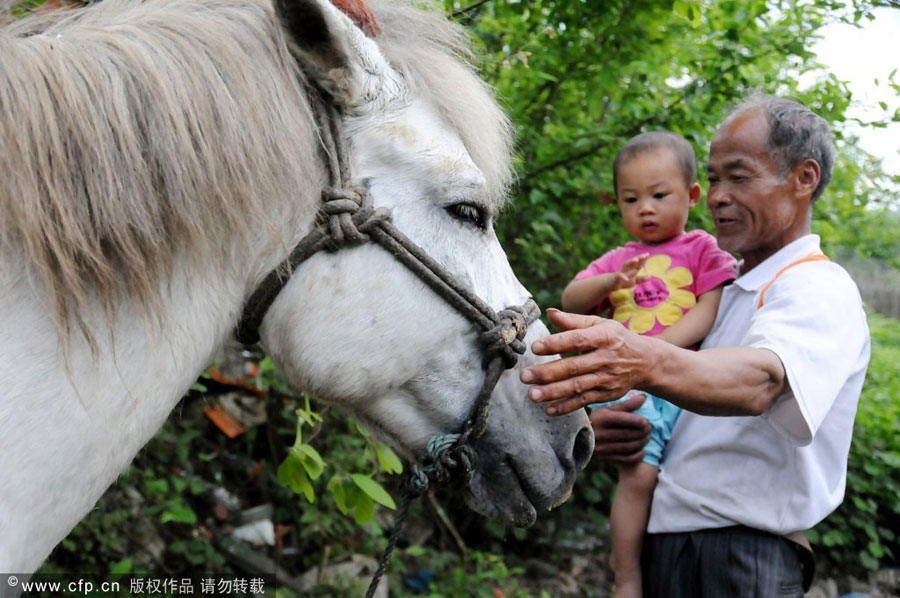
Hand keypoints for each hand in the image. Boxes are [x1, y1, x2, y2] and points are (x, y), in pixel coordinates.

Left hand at [519, 309, 653, 414]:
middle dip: (548, 372)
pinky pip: (584, 401)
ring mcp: (606, 379)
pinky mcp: (606, 394)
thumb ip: (573, 320)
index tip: (535, 347)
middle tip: (525, 375)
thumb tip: (549, 312)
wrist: (646, 362)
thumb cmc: (616, 338)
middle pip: (574, 367)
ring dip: (553, 392)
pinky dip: (567, 407)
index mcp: (604, 337)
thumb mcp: (599, 324)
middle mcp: (605, 359)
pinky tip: (549, 409)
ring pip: (577, 387)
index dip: (556, 344)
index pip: (577, 340)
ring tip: (532, 394)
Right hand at [590, 394, 650, 462]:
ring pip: (628, 447)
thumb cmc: (601, 420)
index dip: (639, 421)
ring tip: (647, 437)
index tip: (646, 421)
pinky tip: (643, 451)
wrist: (582, 436)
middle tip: (649, 428)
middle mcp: (598, 433)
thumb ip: (627, 405)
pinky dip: (637, 455)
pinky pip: (626, 459)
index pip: (624, 419)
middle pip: (627, 434)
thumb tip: (644, 397)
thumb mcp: (610, 410)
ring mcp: (601, 448)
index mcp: (600, 418)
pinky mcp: (604, 458)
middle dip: (643, 432)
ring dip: (642, 442)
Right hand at [613, 253, 649, 290]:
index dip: (642, 259)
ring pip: (626, 266)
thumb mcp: (633, 281)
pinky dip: (623, 277)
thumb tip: (650, 276)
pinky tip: (627, 279)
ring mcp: (621, 273)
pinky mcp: (616, 278)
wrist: (611, 284)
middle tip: (644, 255)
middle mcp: (627, 269)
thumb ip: (641, 279)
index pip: (638, 264)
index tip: (647, 254)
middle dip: (638, 258)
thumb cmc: (623, 281)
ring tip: (636, 260)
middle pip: (633, 262)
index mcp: (631, 270)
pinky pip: (619, 276)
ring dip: (631, 262)